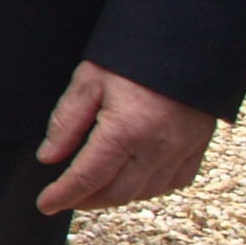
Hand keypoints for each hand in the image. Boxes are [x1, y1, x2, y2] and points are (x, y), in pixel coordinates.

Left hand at [35, 61, 217, 214]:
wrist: (188, 41)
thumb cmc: (134, 55)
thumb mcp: (89, 80)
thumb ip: (67, 122)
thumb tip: (49, 157)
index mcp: (126, 129)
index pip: (88, 177)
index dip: (63, 195)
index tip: (45, 204)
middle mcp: (158, 145)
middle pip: (117, 192)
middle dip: (87, 200)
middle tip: (66, 197)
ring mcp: (184, 148)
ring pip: (146, 192)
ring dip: (117, 196)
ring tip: (95, 188)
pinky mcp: (200, 145)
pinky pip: (176, 181)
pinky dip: (151, 188)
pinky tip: (134, 179)